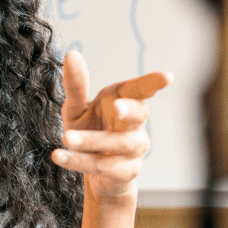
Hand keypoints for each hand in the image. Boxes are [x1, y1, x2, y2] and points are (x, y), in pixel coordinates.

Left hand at [51, 50, 172, 201]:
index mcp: (122, 101)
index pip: (140, 90)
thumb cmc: (89, 131)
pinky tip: (60, 156)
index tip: (167, 77)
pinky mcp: (126, 172)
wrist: (93, 174)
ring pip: (120, 143)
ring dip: (92, 140)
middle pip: (140, 114)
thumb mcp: (77, 108)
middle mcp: (134, 125)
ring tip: (67, 138)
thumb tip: (72, 53)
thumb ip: (76, 85)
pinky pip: (106, 167)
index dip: (153, 83)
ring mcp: (133, 150)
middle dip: (129, 109)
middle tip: (117, 105)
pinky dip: (80, 162)